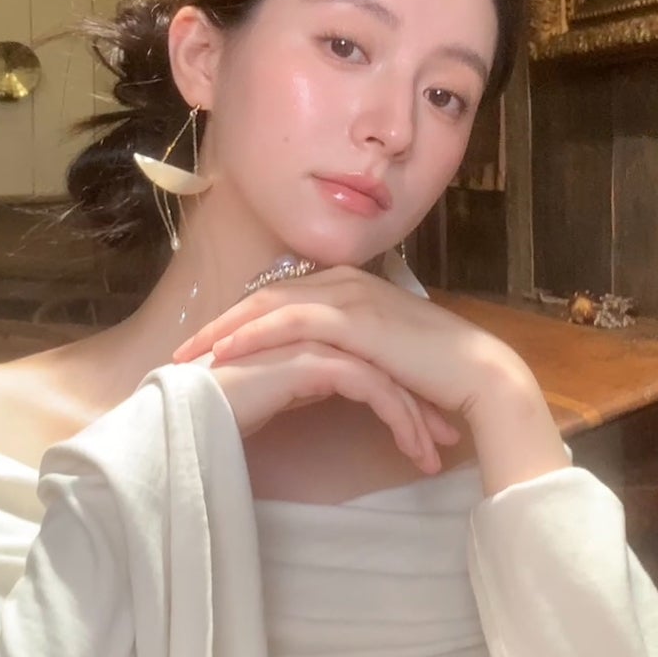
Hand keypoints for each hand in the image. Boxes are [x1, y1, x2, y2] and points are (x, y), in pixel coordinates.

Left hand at [174, 266, 568, 490]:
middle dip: (218, 323)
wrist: (477, 376)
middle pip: (263, 295)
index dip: (236, 321)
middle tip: (180, 350)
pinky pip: (289, 320)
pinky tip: (225, 355)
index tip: (203, 346)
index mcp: (346, 285)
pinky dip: (252, 335)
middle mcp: (342, 280)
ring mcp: (348, 294)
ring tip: (189, 356)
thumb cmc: (432, 374)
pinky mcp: (354, 317)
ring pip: (268, 304)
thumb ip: (342, 351)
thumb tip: (310, 370)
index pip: (276, 297)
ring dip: (224, 330)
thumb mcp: (376, 357)